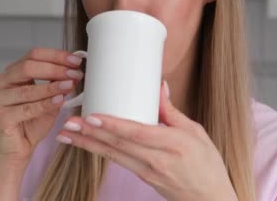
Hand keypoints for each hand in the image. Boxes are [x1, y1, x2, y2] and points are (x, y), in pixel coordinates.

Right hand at [0, 47, 84, 163]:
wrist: (16, 152)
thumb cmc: (30, 125)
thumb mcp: (48, 100)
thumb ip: (57, 84)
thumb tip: (74, 69)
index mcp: (10, 74)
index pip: (33, 56)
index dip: (56, 56)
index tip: (75, 60)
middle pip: (27, 67)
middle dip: (55, 68)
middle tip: (74, 72)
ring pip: (28, 88)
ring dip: (52, 86)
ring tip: (71, 85)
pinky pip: (27, 108)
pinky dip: (46, 103)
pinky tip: (60, 100)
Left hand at [56, 81, 237, 200]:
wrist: (210, 199)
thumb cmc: (207, 165)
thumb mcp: (196, 132)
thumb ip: (172, 111)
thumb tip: (159, 86)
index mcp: (173, 144)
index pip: (136, 133)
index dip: (112, 126)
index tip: (92, 117)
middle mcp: (156, 160)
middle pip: (117, 145)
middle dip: (89, 134)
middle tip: (68, 123)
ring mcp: (147, 171)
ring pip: (112, 155)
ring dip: (87, 144)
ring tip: (67, 134)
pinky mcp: (142, 177)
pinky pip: (118, 161)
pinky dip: (100, 151)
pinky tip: (86, 143)